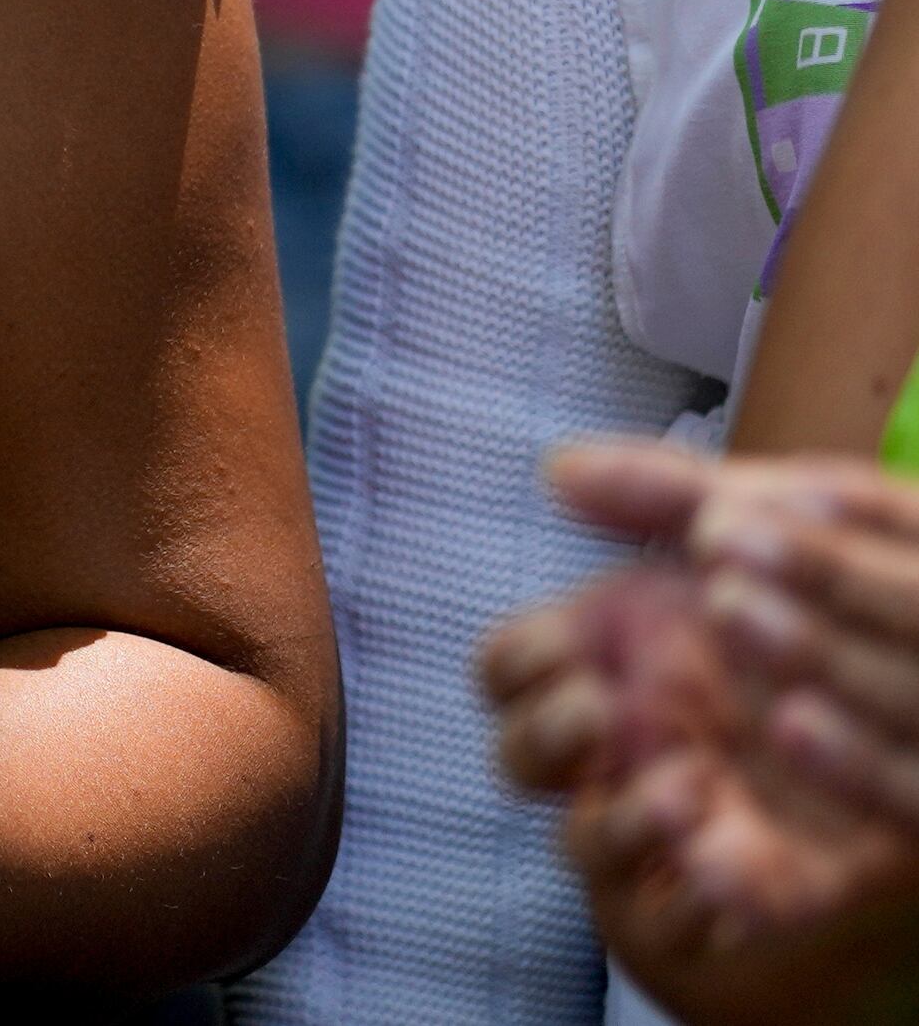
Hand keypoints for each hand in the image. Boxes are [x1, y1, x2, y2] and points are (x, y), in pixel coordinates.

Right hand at [481, 445, 918, 1020]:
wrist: (909, 716)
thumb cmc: (814, 618)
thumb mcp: (748, 540)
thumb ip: (661, 497)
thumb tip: (557, 469)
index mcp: (612, 656)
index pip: (508, 668)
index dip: (523, 664)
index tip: (577, 650)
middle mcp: (624, 741)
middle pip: (517, 756)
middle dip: (544, 735)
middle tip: (605, 708)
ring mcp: (671, 816)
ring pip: (582, 842)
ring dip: (618, 817)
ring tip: (688, 786)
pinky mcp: (739, 889)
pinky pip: (681, 918)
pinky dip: (692, 895)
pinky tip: (727, 863)